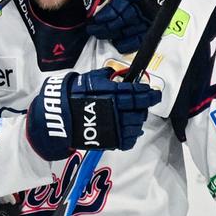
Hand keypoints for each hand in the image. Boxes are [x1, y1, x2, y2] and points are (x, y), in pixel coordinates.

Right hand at [26, 68, 160, 160]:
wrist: (60, 117)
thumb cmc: (73, 95)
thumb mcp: (89, 79)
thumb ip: (105, 76)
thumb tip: (115, 74)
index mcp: (113, 95)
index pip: (138, 94)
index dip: (149, 94)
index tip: (155, 93)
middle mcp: (117, 111)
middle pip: (140, 110)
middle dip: (145, 106)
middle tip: (144, 104)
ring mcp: (115, 128)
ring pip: (136, 125)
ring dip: (138, 120)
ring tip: (135, 116)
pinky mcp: (110, 140)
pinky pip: (128, 140)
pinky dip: (132, 135)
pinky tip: (130, 130)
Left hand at [81, 0, 176, 52]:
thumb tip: (90, 6)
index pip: (113, 13)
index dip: (100, 21)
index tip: (91, 23)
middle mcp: (142, 1)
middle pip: (121, 24)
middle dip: (105, 29)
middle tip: (94, 30)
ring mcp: (150, 9)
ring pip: (132, 31)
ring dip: (116, 36)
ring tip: (105, 34)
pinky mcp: (155, 13)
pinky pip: (144, 34)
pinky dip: (132, 41)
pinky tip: (120, 42)